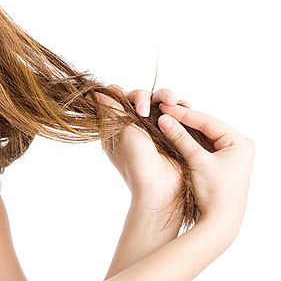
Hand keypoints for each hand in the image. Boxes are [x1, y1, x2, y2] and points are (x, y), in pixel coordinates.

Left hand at [99, 85, 191, 209]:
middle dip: (144, 96)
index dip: (120, 94)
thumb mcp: (122, 133)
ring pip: (159, 102)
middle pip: (139, 97)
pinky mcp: (173, 131)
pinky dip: (181, 106)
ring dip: (165, 97)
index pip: (117, 100)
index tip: (122, 95)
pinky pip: (176, 113)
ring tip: (172, 101)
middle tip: (145, 110)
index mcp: (116, 127)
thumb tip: (96, 93)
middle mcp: (135, 126)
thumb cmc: (136, 163)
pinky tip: (184, 105)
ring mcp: (154, 128)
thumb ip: (112, 110)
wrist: (160, 187)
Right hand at [157, 103, 254, 239]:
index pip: (208, 122)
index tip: (165, 108)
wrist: (220, 222)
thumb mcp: (197, 161)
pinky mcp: (219, 167)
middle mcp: (237, 148)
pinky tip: (172, 138)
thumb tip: (163, 119)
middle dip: (184, 122)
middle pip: (206, 129)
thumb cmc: (214, 192)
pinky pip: (201, 150)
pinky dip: (187, 144)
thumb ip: (180, 138)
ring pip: (202, 139)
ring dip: (184, 133)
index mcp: (240, 142)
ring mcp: (229, 158)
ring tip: (165, 123)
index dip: (185, 115)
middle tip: (163, 113)